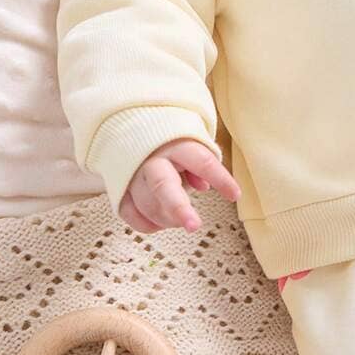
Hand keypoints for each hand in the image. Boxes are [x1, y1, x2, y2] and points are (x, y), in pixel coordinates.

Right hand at [119, 139, 240, 234]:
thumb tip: (203, 187)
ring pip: (148, 204)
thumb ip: (201, 165)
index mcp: (176, 144)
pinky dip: (148, 224)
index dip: (220, 179)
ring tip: (184, 219)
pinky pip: (129, 214)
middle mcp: (151, 159)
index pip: (201, 162)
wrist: (135, 128)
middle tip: (194, 226)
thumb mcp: (193, 146)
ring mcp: (132, 175)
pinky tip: (162, 222)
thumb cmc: (174, 143)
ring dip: (169, 219)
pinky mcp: (119, 188)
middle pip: (162, 184)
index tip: (235, 195)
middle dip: (178, 207)